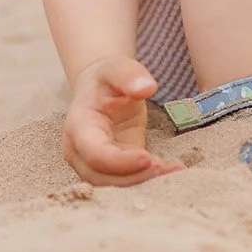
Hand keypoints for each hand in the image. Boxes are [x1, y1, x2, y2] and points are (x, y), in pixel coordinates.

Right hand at [62, 56, 182, 184]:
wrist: (99, 88)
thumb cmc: (106, 78)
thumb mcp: (116, 67)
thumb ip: (129, 75)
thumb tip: (147, 88)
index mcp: (78, 127)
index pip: (94, 154)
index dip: (120, 162)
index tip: (148, 158)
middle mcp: (80, 151)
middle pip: (102, 176)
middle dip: (134, 177)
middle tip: (165, 168)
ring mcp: (94, 162)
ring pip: (114, 184)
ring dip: (143, 181)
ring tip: (172, 170)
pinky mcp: (113, 167)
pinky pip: (127, 179)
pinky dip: (147, 178)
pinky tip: (171, 170)